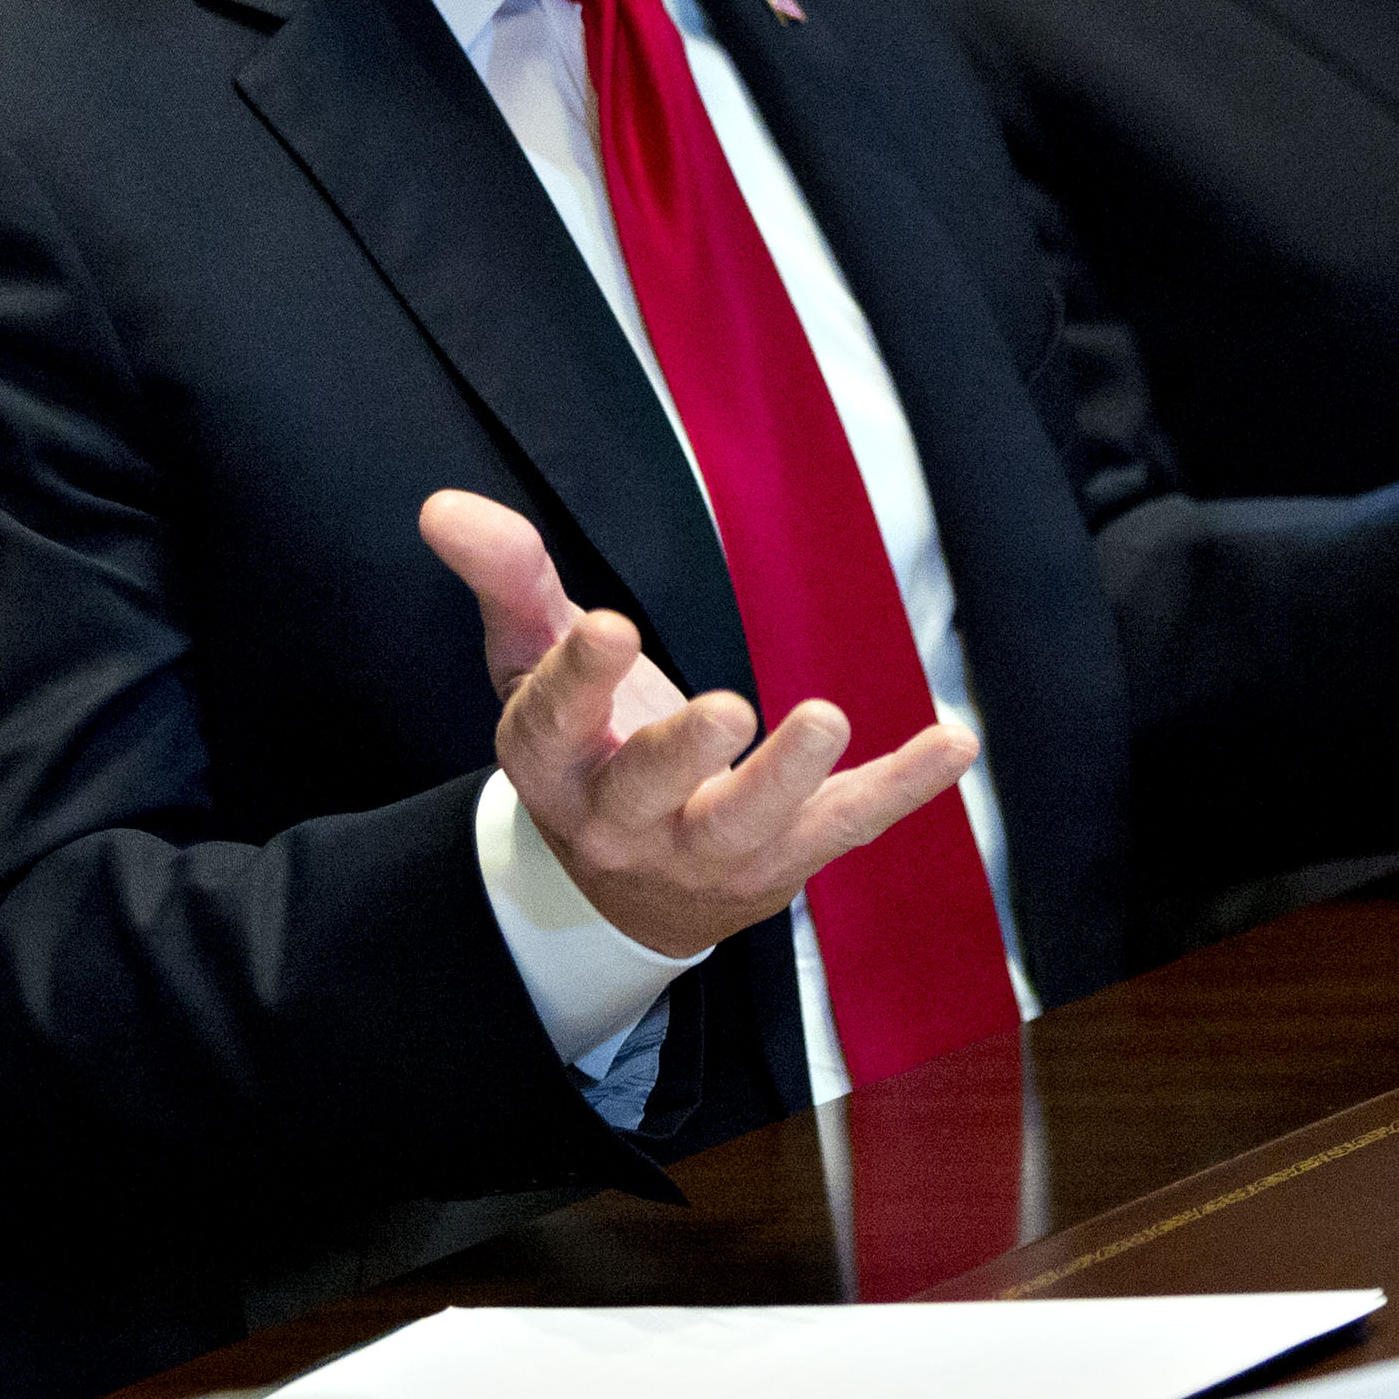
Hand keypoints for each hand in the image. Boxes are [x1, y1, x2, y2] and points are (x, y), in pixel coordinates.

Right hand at [420, 490, 974, 959]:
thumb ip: (508, 579)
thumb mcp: (534, 661)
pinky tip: (956, 741)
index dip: (580, 678)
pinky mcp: (785, 863)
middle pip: (645, 792)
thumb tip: (443, 506)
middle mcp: (623, 822)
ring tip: (826, 716)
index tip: (610, 628)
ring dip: (790, 779)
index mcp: (554, 764)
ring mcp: (708, 852)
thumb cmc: (586, 748)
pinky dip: (904, 788)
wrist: (627, 892)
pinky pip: (845, 827)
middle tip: (727, 708)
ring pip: (746, 827)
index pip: (553, 724)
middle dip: (681, 753)